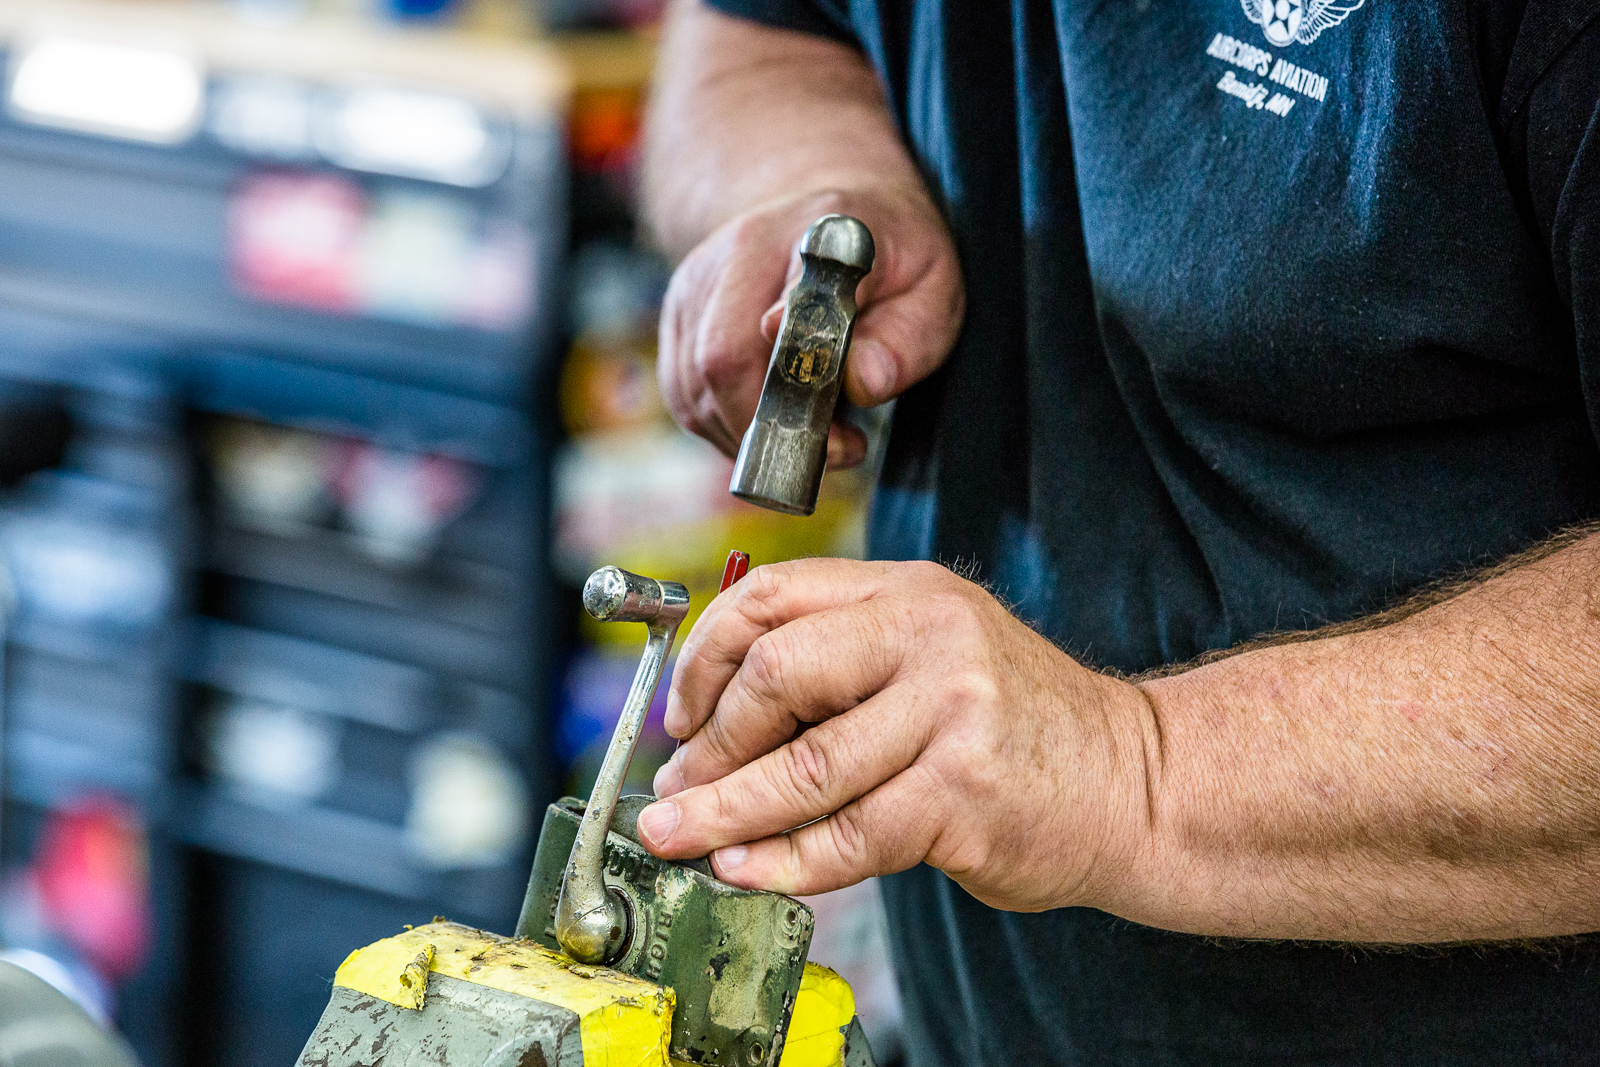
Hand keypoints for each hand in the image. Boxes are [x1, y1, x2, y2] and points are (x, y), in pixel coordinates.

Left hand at [635, 559, 1156, 911]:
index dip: (705, 657)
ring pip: (803, 768)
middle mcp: (929, 635)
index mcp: (909, 591)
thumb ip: (842, 667)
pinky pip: (847, 836)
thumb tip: (714, 727)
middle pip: (776, 675)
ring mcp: (951, 712)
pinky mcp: (963, 794)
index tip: (678, 715)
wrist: (1134, 781)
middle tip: (676, 789)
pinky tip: (746, 868)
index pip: (772, 597)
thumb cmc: (1017, 726)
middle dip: (708, 744)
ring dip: (725, 813)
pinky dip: (784, 861)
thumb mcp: (933, 656)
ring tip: (680, 837)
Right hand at [656, 184, 963, 468]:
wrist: (831, 217)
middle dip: (774, 429)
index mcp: (817, 234)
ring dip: (753, 434)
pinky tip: (775, 423)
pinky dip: (728, 428)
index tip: (819, 417)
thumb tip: (861, 382)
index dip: (789, 359)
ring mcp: (697, 283)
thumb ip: (905, 339)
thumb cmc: (890, 262)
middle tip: (836, 450)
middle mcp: (739, 248)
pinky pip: (686, 397)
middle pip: (721, 359)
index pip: (790, 296)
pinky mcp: (676, 317)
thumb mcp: (932, 291)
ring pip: (696, 389)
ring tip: (816, 434)